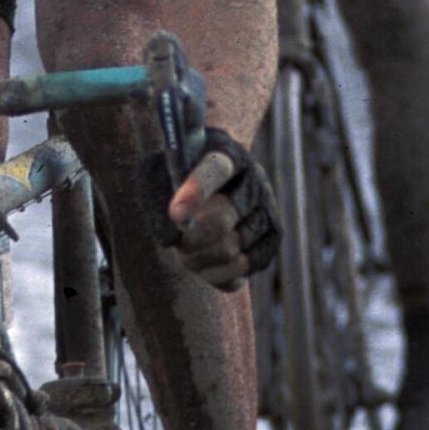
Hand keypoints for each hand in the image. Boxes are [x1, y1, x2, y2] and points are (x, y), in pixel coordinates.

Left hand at [142, 129, 278, 291]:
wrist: (212, 181)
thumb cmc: (177, 175)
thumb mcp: (157, 174)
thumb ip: (156, 200)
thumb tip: (171, 238)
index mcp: (225, 155)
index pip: (214, 170)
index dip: (196, 192)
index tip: (176, 214)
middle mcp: (255, 181)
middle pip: (221, 222)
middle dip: (190, 240)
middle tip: (177, 243)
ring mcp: (268, 211)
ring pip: (230, 251)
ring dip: (198, 259)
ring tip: (186, 250)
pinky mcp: (271, 241)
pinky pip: (241, 271)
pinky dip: (215, 274)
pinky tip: (204, 264)